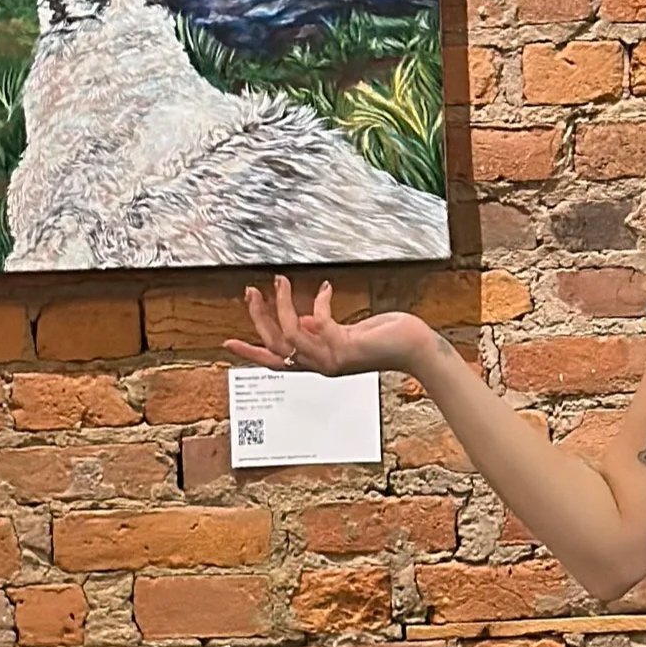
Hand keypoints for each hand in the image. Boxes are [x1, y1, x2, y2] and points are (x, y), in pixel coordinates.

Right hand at [226, 275, 445, 379]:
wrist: (416, 348)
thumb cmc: (388, 339)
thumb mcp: (348, 335)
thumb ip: (324, 331)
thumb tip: (304, 319)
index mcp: (320, 364)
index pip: (277, 362)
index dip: (251, 353)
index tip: (229, 343)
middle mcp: (322, 366)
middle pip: (276, 346)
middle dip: (259, 319)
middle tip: (250, 292)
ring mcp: (332, 358)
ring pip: (290, 333)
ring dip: (282, 304)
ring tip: (280, 280)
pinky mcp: (344, 346)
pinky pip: (319, 320)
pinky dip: (320, 301)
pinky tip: (328, 287)